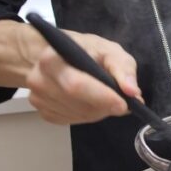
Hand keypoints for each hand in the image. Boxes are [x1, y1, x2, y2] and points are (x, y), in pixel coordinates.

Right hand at [25, 30, 142, 124]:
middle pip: (78, 104)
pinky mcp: (44, 112)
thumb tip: (132, 91)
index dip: (102, 97)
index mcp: (52, 59)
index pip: (76, 84)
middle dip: (105, 106)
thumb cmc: (84, 50)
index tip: (124, 104)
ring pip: (78, 115)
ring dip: (100, 112)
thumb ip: (122, 68)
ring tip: (107, 98)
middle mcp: (39, 80)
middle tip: (122, 104)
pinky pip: (73, 121)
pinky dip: (89, 116)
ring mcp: (38, 99)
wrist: (58, 55)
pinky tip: (92, 102)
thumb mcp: (108, 49)